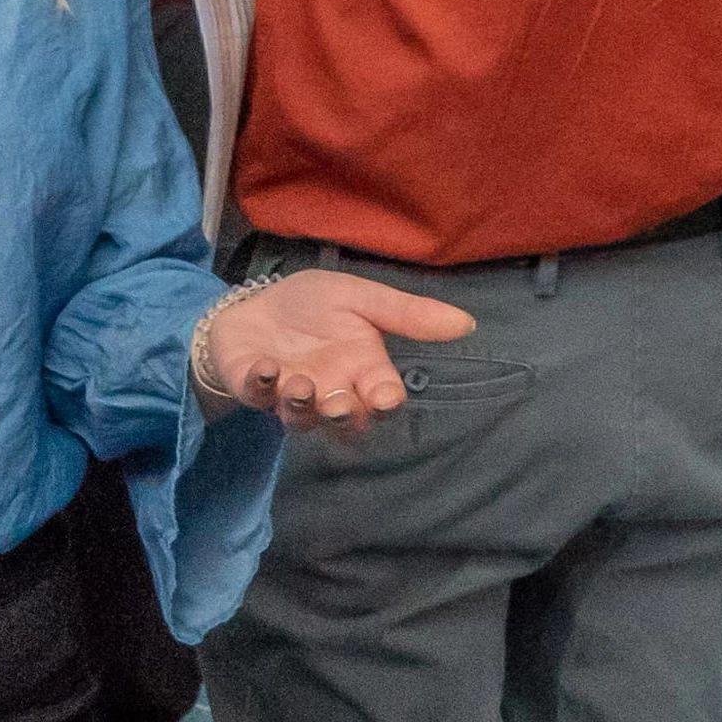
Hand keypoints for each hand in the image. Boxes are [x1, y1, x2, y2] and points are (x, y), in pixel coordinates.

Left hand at [197, 268, 478, 429]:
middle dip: (343, 416)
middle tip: (337, 402)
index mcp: (363, 371)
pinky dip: (261, 385)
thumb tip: (467, 323)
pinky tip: (266, 367)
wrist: (257, 301)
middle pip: (346, 423)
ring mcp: (291, 395)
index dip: (385, 403)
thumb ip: (407, 313)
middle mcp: (331, 391)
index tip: (384, 397)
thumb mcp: (361, 298)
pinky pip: (257, 396)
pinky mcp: (253, 388)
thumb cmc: (313, 306)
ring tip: (300, 385)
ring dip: (301, 406)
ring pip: (302, 419)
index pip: (383, 399)